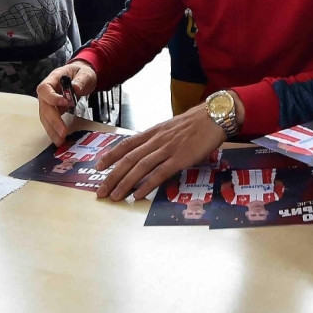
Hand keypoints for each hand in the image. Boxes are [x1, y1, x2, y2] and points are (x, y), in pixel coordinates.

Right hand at [37, 61, 96, 145]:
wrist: (80, 77)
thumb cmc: (81, 73)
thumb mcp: (85, 74)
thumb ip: (81, 80)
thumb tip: (75, 88)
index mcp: (52, 79)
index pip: (45, 89)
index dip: (52, 97)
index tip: (65, 103)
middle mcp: (47, 92)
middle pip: (45, 107)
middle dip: (54, 120)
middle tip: (63, 131)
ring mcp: (48, 102)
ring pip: (45, 117)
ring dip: (52, 129)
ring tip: (60, 140)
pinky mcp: (52, 110)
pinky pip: (50, 121)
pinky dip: (53, 131)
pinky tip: (58, 139)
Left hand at [94, 102, 229, 200]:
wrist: (214, 116)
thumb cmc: (195, 122)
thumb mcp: (171, 128)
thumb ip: (159, 139)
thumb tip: (149, 151)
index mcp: (153, 132)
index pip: (126, 144)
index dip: (110, 156)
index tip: (98, 167)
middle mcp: (156, 140)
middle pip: (129, 159)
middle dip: (112, 176)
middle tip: (100, 191)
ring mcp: (168, 149)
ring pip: (140, 167)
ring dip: (125, 183)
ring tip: (114, 196)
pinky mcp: (180, 158)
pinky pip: (159, 173)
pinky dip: (147, 185)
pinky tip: (137, 195)